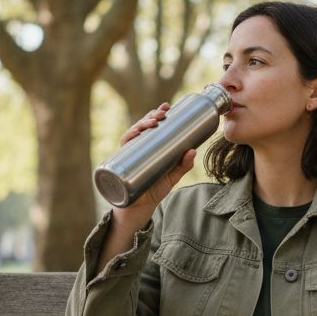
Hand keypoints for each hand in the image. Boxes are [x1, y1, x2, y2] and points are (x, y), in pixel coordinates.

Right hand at [112, 103, 196, 220]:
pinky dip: (127, 139)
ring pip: (132, 134)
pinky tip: (134, 134)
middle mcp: (138, 148)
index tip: (167, 106)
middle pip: (142, 127)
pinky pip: (123, 149)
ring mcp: (130, 155)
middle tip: (162, 114)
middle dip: (151, 117)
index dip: (157, 114)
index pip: (152, 126)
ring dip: (141, 124)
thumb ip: (183, 165)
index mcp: (150, 147)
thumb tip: (194, 150)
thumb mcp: (172, 177)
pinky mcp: (123, 164)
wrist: (139, 208)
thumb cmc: (155, 190)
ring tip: (152, 122)